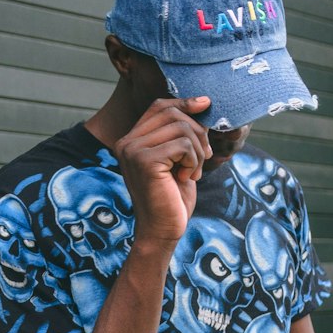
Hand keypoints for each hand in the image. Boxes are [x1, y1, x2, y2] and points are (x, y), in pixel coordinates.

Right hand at [114, 97, 211, 245]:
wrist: (162, 231)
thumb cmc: (172, 198)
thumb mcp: (179, 159)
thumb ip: (183, 133)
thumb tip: (203, 101)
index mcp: (131, 140)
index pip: (159, 107)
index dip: (184, 103)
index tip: (206, 104)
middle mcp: (126, 142)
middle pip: (171, 113)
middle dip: (197, 132)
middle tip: (204, 157)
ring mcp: (133, 151)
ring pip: (181, 128)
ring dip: (198, 151)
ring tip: (193, 172)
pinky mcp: (145, 161)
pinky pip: (183, 144)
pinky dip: (193, 161)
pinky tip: (187, 178)